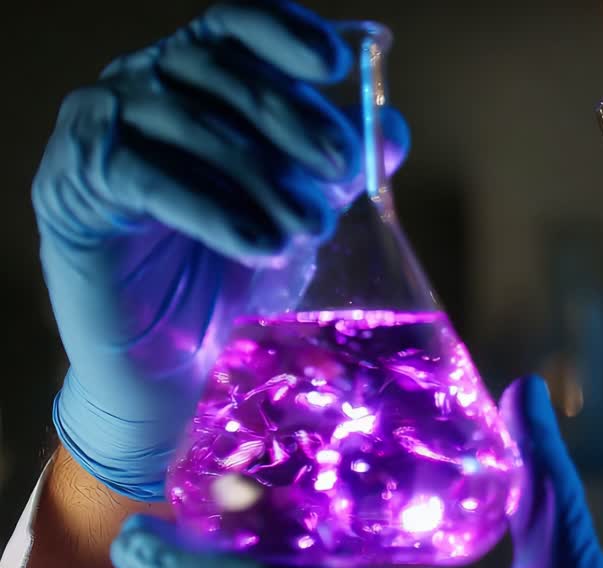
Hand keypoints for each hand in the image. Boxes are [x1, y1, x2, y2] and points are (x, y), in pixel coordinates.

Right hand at [33, 0, 408, 500]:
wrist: (168, 361)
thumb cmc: (229, 273)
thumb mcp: (296, 212)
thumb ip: (338, 169)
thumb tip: (391, 129)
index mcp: (194, 77)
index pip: (233, 23)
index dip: (283, 32)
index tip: (335, 65)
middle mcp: (139, 87)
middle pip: (217, 70)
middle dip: (290, 118)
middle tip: (341, 170)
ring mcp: (98, 131)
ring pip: (186, 122)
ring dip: (261, 174)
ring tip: (308, 227)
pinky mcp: (72, 187)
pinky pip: (147, 180)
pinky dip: (214, 210)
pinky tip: (260, 245)